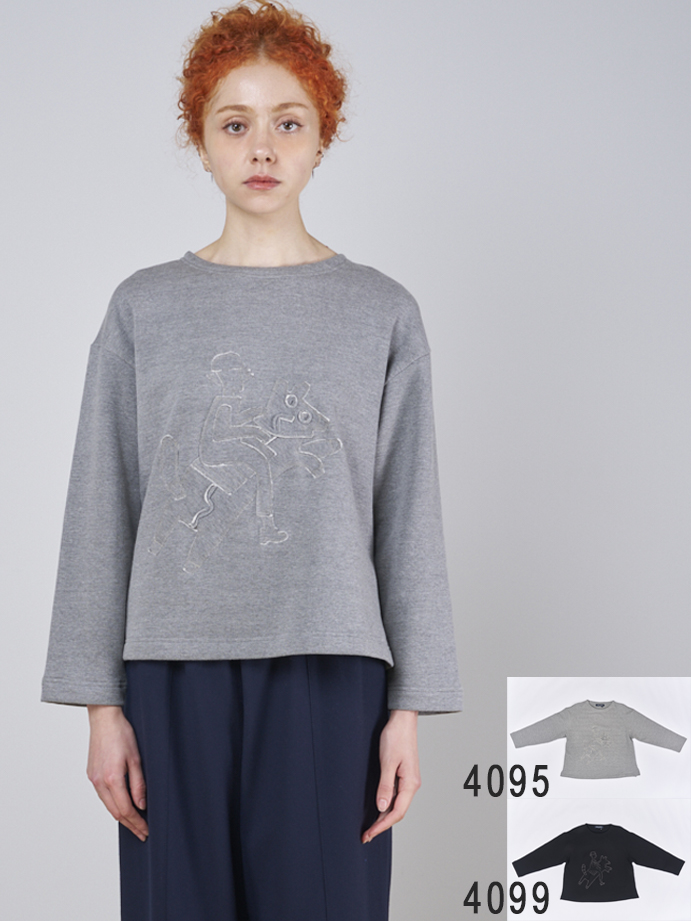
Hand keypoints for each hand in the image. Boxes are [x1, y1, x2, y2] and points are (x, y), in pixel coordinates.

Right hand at [86, 705, 148, 841]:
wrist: (104, 719)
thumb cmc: (122, 734)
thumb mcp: (136, 758)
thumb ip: (139, 784)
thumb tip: (142, 805)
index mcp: (112, 779)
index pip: (125, 810)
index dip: (137, 823)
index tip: (146, 831)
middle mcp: (99, 782)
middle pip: (115, 812)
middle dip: (130, 824)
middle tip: (142, 833)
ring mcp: (93, 779)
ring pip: (108, 805)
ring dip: (121, 816)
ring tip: (135, 822)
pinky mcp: (91, 774)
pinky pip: (103, 796)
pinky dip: (113, 804)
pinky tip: (122, 805)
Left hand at [362, 708, 419, 842]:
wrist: (403, 720)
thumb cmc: (396, 737)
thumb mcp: (387, 762)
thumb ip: (385, 786)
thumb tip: (382, 807)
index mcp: (410, 783)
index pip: (396, 812)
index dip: (382, 825)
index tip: (370, 833)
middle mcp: (412, 784)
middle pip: (398, 811)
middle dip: (382, 824)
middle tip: (367, 834)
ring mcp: (409, 780)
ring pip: (397, 804)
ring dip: (384, 816)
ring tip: (371, 826)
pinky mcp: (404, 775)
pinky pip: (397, 795)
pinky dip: (387, 805)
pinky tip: (379, 808)